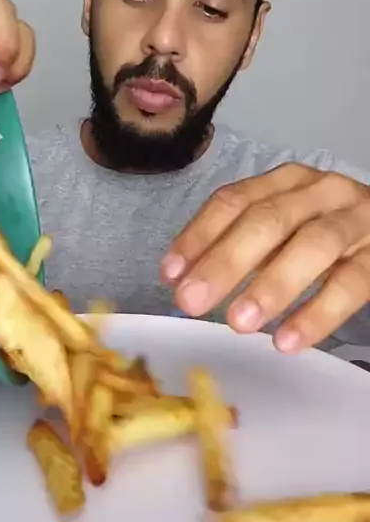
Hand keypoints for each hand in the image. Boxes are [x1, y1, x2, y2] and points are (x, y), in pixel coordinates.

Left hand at [161, 164, 369, 352]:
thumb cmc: (327, 235)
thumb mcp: (284, 229)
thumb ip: (241, 245)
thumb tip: (183, 278)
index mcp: (287, 181)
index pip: (235, 200)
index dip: (200, 235)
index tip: (170, 274)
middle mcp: (322, 192)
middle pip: (269, 220)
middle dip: (226, 261)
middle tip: (192, 300)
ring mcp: (357, 220)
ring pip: (314, 245)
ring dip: (272, 284)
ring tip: (239, 322)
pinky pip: (352, 282)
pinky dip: (318, 312)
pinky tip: (288, 339)